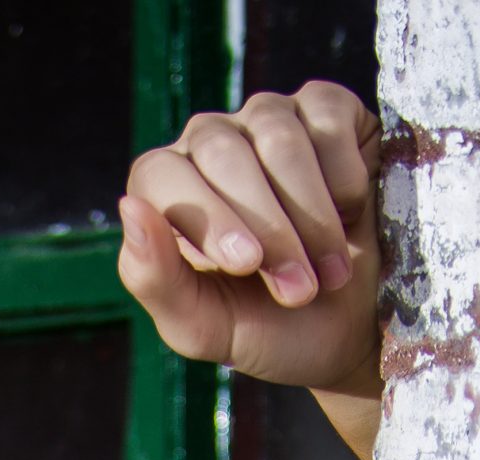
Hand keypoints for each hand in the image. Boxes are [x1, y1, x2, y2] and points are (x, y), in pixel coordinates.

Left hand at [119, 83, 381, 397]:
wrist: (349, 331)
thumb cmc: (266, 328)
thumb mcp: (202, 326)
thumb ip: (154, 279)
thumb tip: (129, 209)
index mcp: (166, 191)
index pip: (160, 176)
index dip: (205, 217)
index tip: (247, 265)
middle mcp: (210, 143)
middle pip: (222, 154)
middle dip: (268, 230)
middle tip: (297, 291)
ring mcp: (267, 119)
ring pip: (279, 137)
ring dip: (311, 216)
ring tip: (328, 274)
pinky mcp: (326, 109)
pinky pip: (329, 120)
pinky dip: (345, 179)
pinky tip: (350, 217)